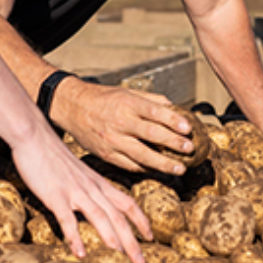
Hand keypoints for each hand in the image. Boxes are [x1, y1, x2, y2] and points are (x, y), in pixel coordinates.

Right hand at [10, 119, 151, 262]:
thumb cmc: (54, 155)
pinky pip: (67, 219)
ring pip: (100, 216)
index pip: (127, 203)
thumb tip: (96, 204)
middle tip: (141, 262)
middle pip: (118, 216)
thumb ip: (89, 188)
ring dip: (112, 238)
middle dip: (132, 240)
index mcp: (98, 183)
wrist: (34, 136)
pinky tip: (80, 253)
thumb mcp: (79, 172)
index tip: (150, 237)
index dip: (141, 221)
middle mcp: (92, 188)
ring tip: (121, 257)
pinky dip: (75, 237)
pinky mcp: (56, 195)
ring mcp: (74, 191)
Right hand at [54, 80, 195, 174]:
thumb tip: (174, 108)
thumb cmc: (103, 98)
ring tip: (180, 168)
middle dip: (173, 143)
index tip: (188, 128)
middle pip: (151, 134)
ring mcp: (113, 140)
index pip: (155, 112)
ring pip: (142, 155)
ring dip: (163, 163)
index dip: (173, 120)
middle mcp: (120, 122)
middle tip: (190, 149)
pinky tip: (158, 170)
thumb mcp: (126, 92)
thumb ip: (151, 100)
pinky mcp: (106, 155)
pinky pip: (129, 165)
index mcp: (127, 103)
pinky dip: (145, 168)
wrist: (72, 108)